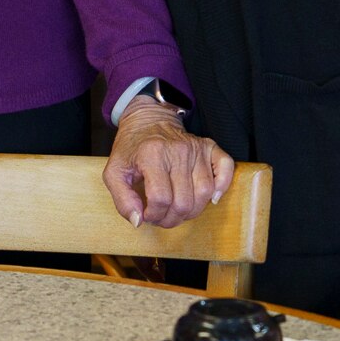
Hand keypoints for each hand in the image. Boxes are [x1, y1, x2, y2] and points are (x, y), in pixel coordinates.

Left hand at [102, 101, 233, 228]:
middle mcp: (177, 150)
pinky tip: (210, 197)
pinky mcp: (208, 147)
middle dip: (171, 219)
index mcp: (151, 155)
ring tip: (177, 211)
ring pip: (205, 192)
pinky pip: (225, 168)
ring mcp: (195, 148)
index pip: (160, 198)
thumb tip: (138, 221)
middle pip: (183, 201)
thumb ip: (122, 200)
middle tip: (161, 217)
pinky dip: (222, 186)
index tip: (147, 215)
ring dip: (192, 211)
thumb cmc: (131, 148)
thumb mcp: (114, 172)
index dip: (153, 215)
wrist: (147, 119)